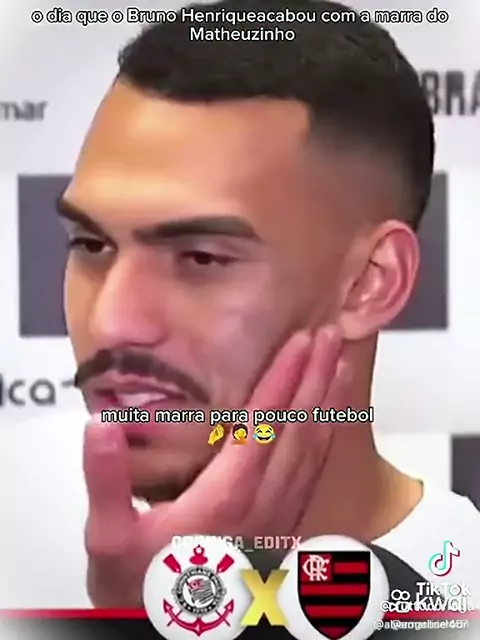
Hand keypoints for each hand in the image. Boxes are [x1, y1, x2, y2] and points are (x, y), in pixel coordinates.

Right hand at [83, 325, 346, 606]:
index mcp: (224, 501)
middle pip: (298, 432)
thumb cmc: (141, 585)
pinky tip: (330, 416)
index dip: (283, 380)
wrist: (179, 629)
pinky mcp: (284, 526)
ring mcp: (279, 518)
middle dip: (315, 378)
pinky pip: (314, 474)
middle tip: (331, 336)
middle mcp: (262, 506)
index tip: (300, 342)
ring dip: (328, 403)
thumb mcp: (109, 537)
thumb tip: (101, 428)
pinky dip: (327, 437)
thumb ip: (105, 482)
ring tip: (338, 363)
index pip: (261, 428)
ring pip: (314, 452)